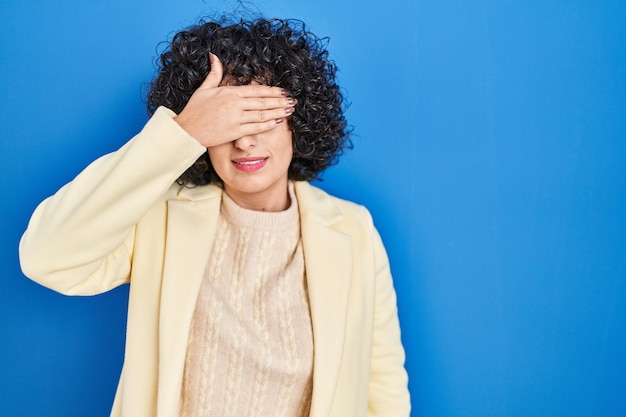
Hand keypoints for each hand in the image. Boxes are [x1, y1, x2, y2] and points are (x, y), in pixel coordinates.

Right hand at [173, 53, 295, 147]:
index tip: (284, 91)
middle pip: (263, 101)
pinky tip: (278, 121)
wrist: (186, 131)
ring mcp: (236, 118)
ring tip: (290, 110)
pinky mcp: (235, 132)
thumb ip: (214, 73)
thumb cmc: (194, 110)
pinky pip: (256, 128)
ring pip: (262, 114)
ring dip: (278, 112)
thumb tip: (214, 56)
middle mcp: (234, 104)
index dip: (272, 90)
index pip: (256, 90)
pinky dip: (268, 124)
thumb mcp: (204, 89)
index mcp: (229, 92)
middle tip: (293, 100)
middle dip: (280, 101)